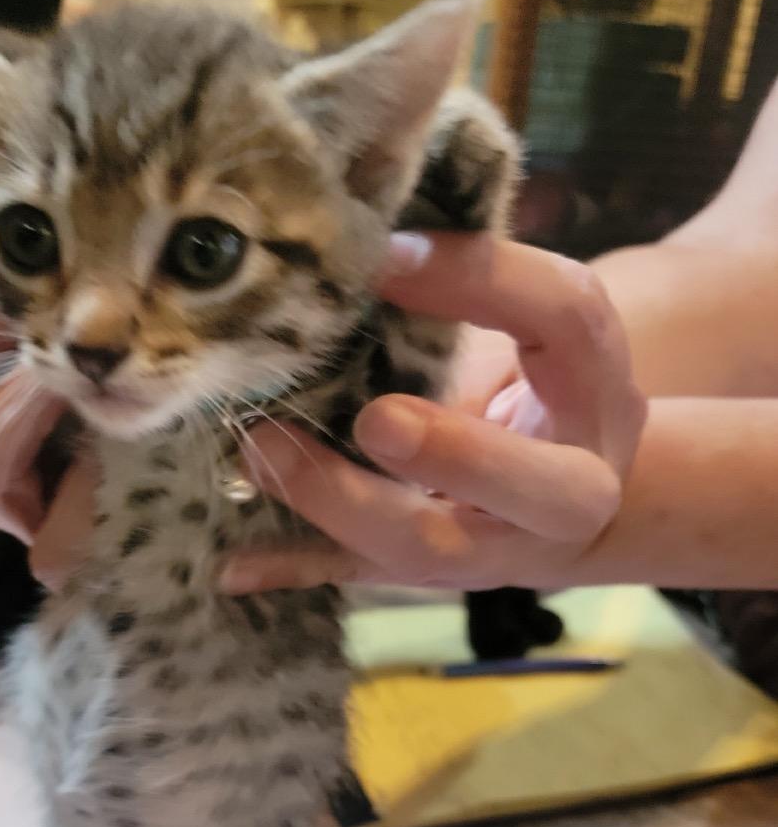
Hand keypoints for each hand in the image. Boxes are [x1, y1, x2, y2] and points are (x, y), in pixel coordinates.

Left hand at [219, 232, 646, 593]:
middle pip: (535, 486)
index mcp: (595, 395)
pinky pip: (358, 578)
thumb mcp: (531, 340)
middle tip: (376, 420)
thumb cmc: (533, 397)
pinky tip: (232, 564)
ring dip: (341, 503)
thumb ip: (476, 300)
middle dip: (454, 454)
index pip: (566, 320)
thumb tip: (358, 247)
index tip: (385, 256)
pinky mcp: (429, 577)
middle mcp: (566, 490)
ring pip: (431, 549)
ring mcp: (495, 549)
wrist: (559, 507)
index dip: (481, 280)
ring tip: (262, 450)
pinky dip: (292, 567)